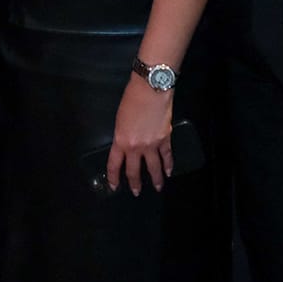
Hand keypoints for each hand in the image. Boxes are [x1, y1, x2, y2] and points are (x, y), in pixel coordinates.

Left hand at [106, 80, 173, 196]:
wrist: (150, 89)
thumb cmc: (132, 98)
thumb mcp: (120, 119)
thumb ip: (122, 135)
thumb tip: (126, 143)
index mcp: (121, 141)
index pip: (115, 164)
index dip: (113, 177)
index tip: (114, 186)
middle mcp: (136, 147)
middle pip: (134, 170)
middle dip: (135, 183)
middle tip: (136, 192)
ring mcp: (152, 145)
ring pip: (153, 168)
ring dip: (155, 180)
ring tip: (157, 188)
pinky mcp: (165, 139)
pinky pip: (167, 156)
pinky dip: (168, 165)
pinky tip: (168, 171)